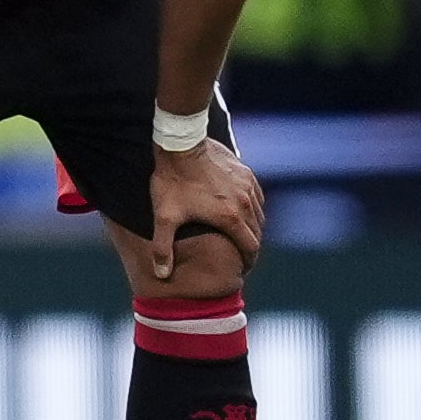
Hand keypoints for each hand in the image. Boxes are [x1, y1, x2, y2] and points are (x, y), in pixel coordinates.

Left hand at [137, 139, 263, 290]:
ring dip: (253, 226)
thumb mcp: (164, 216)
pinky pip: (256, 196)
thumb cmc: (172, 181)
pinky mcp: (246, 172)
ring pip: (259, 214)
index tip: (243, 268)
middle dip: (251, 246)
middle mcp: (245, 203)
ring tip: (241, 235)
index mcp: (230, 218)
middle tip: (241, 254)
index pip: (250, 248)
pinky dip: (252, 207)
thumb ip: (163, 247)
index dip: (248, 261)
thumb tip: (161, 275)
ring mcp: (247, 186)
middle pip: (257, 232)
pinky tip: (241, 210)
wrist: (181, 144)